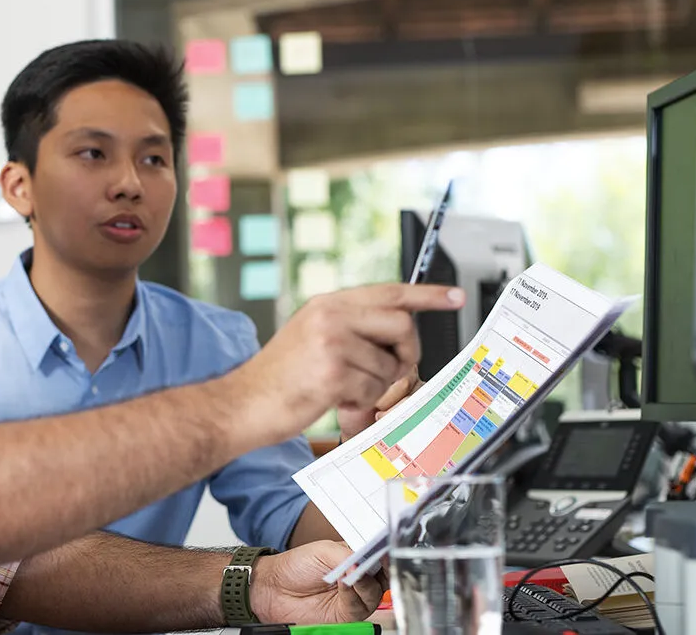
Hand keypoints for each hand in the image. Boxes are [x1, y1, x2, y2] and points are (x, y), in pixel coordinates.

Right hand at [224, 284, 463, 444]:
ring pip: (389, 363)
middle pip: (401, 323)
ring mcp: (331, 342)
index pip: (389, 291)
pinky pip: (373, 387)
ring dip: (375, 385)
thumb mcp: (312, 339)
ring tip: (345, 391)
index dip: (427, 294)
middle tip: (388, 371)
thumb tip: (399, 341)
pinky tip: (336, 400)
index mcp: (327, 304)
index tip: (454, 296)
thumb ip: (352, 331)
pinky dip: (361, 402)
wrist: (241, 404)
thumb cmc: (278, 379)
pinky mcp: (333, 372)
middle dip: (405, 352)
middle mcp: (330, 315)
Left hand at [248, 541, 387, 624]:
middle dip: (380, 569)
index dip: (384, 554)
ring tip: (352, 572)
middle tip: (371, 562)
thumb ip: (348, 555)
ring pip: (374, 593)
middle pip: (383, 577)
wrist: (274, 588)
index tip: (384, 550)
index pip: (378, 557)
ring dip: (365, 582)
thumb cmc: (296, 566)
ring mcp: (354, 597)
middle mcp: (358, 578)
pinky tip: (344, 584)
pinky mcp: (347, 614)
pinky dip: (353, 594)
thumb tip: (364, 562)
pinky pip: (359, 606)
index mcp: (356, 558)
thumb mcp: (324, 551)